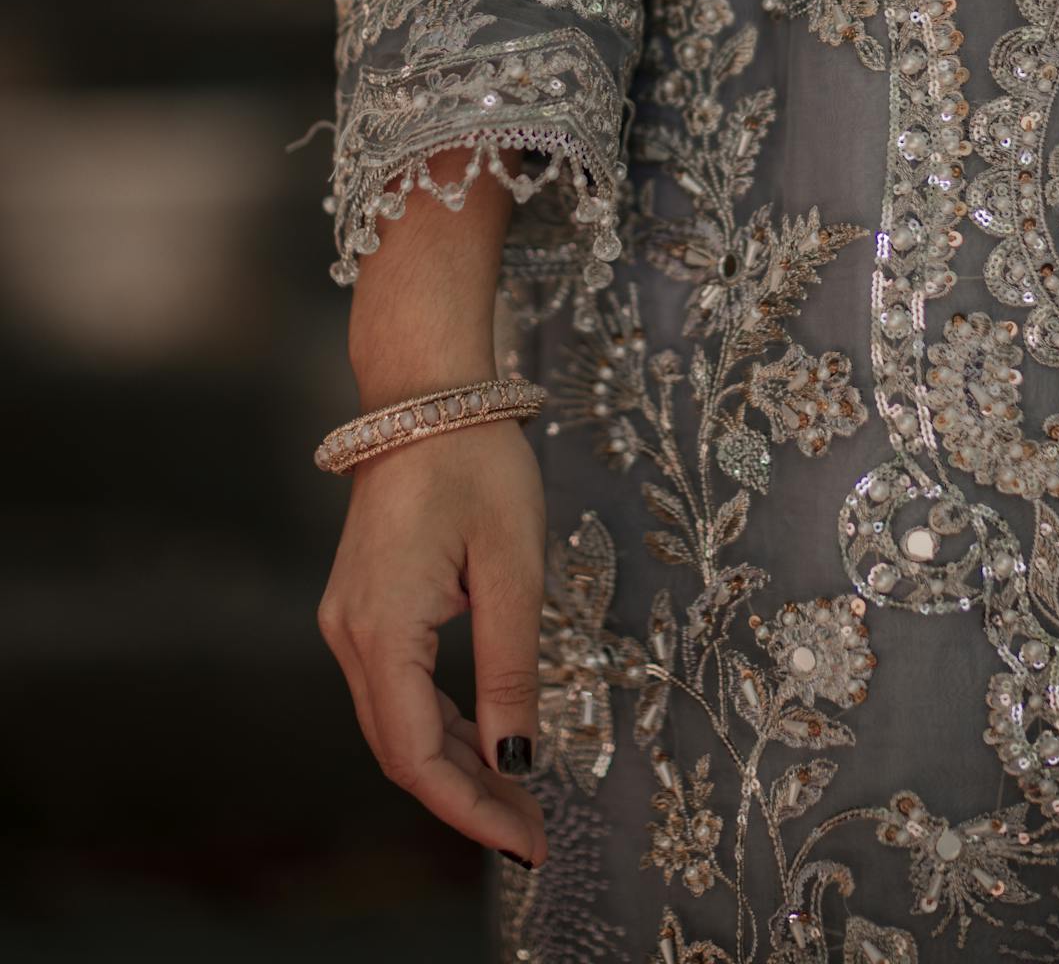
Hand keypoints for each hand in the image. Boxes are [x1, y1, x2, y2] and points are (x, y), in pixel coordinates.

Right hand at [317, 419, 548, 865]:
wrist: (427, 390)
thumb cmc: (475, 464)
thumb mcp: (512, 568)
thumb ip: (510, 669)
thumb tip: (515, 760)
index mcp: (382, 628)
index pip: (417, 755)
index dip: (471, 810)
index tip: (529, 842)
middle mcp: (349, 632)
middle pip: (400, 748)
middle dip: (466, 799)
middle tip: (534, 832)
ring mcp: (349, 617)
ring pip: (395, 721)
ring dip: (454, 765)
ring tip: (519, 797)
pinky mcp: (363, 604)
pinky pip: (394, 686)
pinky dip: (438, 723)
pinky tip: (485, 740)